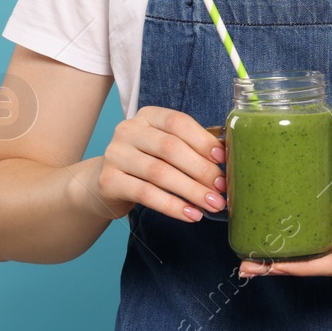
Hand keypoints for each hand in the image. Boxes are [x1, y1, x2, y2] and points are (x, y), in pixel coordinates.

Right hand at [89, 106, 226, 222]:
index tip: (223, 159)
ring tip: (212, 205)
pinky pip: (146, 194)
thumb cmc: (146, 162)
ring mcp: (115, 155)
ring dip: (191, 191)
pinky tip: (191, 214)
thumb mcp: (165, 148)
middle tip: (222, 189)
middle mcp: (128, 130)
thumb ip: (191, 148)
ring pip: (160, 173)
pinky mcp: (109, 181)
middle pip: (171, 148)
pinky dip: (172, 206)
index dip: (203, 140)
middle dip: (201, 170)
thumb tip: (227, 159)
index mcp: (148, 116)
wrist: (105, 183)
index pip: (178, 123)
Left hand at [238, 201, 331, 277]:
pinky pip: (326, 250)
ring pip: (316, 260)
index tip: (268, 266)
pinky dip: (304, 249)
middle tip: (243, 267)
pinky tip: (289, 241)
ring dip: (286, 261)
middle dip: (278, 268)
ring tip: (253, 258)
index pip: (327, 264)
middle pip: (313, 267)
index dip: (296, 267)